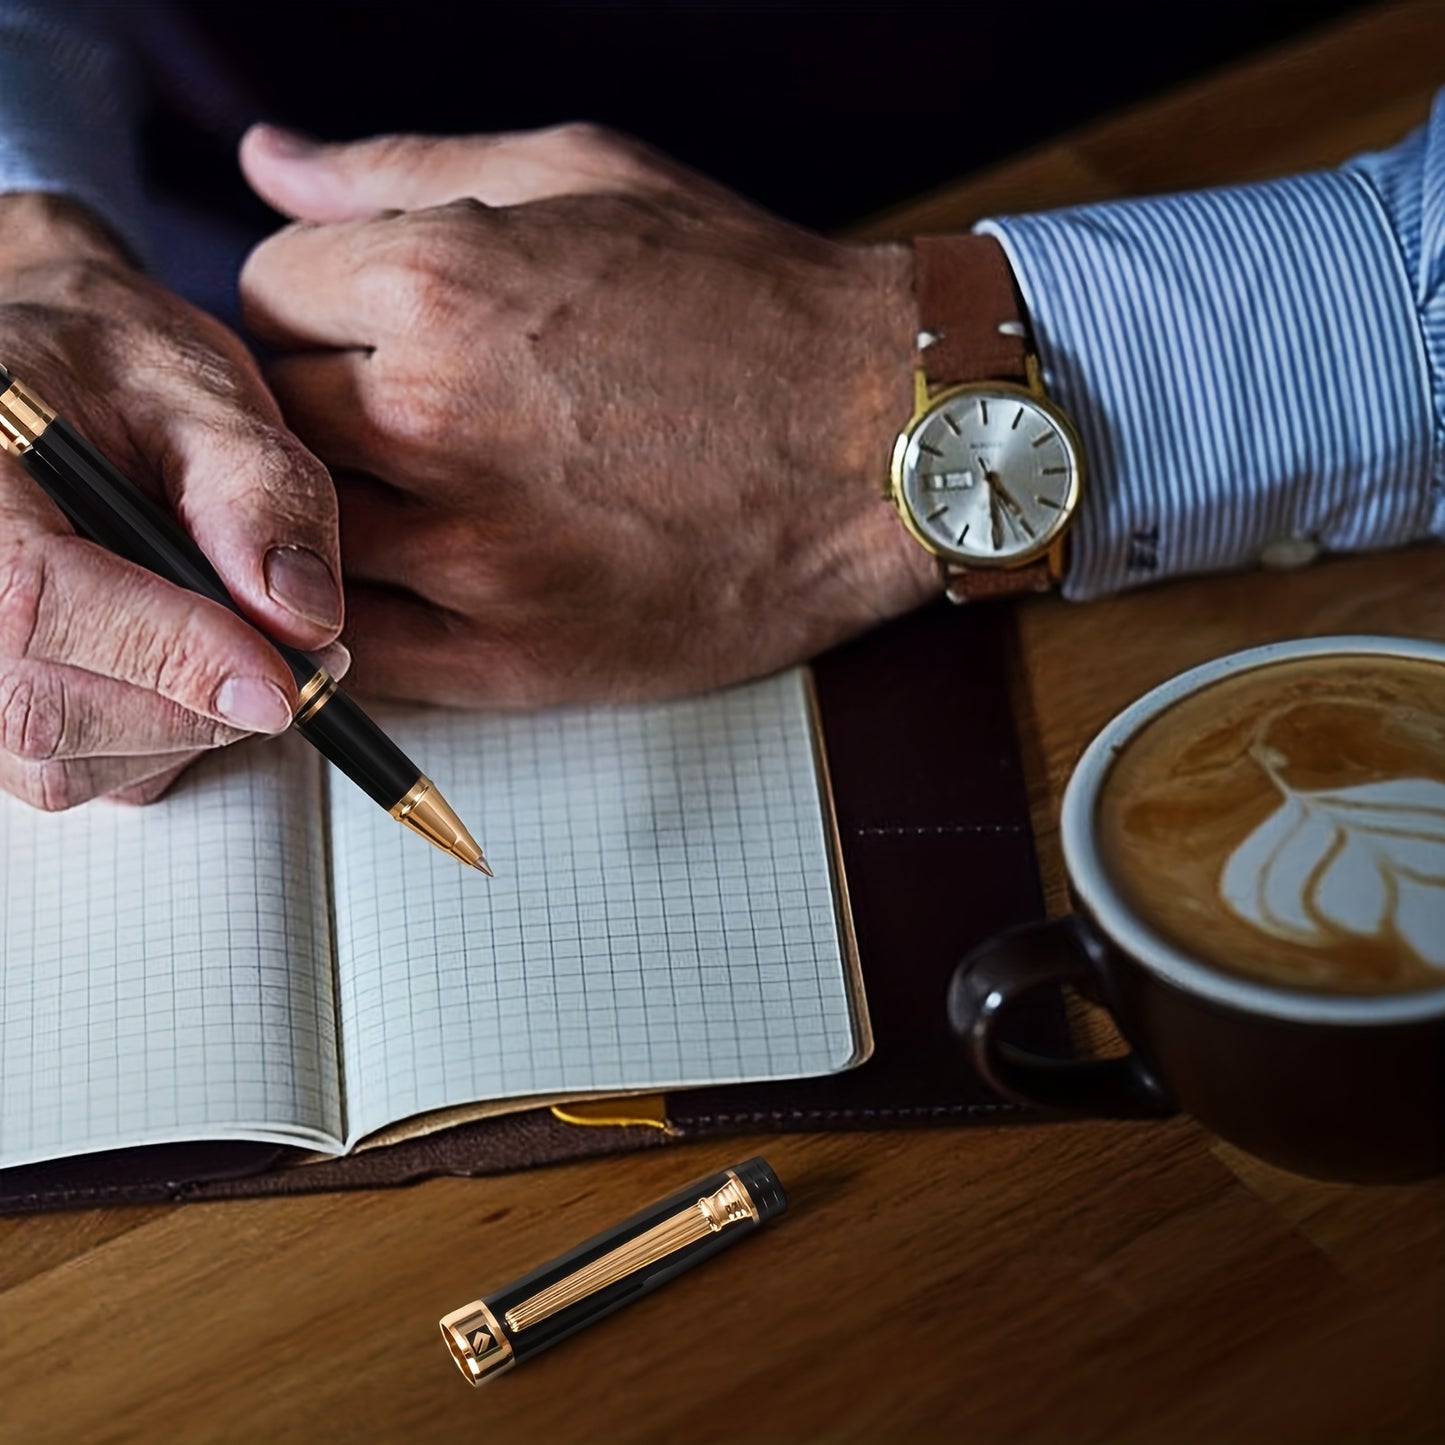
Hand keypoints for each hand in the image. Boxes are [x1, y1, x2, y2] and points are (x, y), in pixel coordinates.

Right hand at [0, 194, 344, 808]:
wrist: (53, 383)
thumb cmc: (107, 371)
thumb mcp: (197, 389)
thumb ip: (259, 493)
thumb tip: (302, 615)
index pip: (41, 606)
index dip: (175, 656)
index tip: (285, 680)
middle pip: (54, 711)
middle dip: (204, 703)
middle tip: (308, 659)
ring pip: (73, 762)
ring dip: (193, 725)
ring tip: (243, 639)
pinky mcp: (1, 718)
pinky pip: (90, 772)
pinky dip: (169, 738)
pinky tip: (195, 661)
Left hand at [238, 123, 934, 706]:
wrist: (889, 441)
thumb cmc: (754, 306)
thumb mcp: (589, 176)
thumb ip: (403, 166)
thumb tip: (266, 164)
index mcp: (441, 286)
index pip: (263, 297)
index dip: (306, 310)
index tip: (357, 333)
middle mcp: (436, 423)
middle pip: (270, 424)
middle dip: (314, 409)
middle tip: (388, 414)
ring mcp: (477, 557)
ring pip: (299, 543)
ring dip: (331, 518)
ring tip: (414, 494)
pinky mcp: (520, 659)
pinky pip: (364, 654)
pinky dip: (357, 621)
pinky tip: (411, 582)